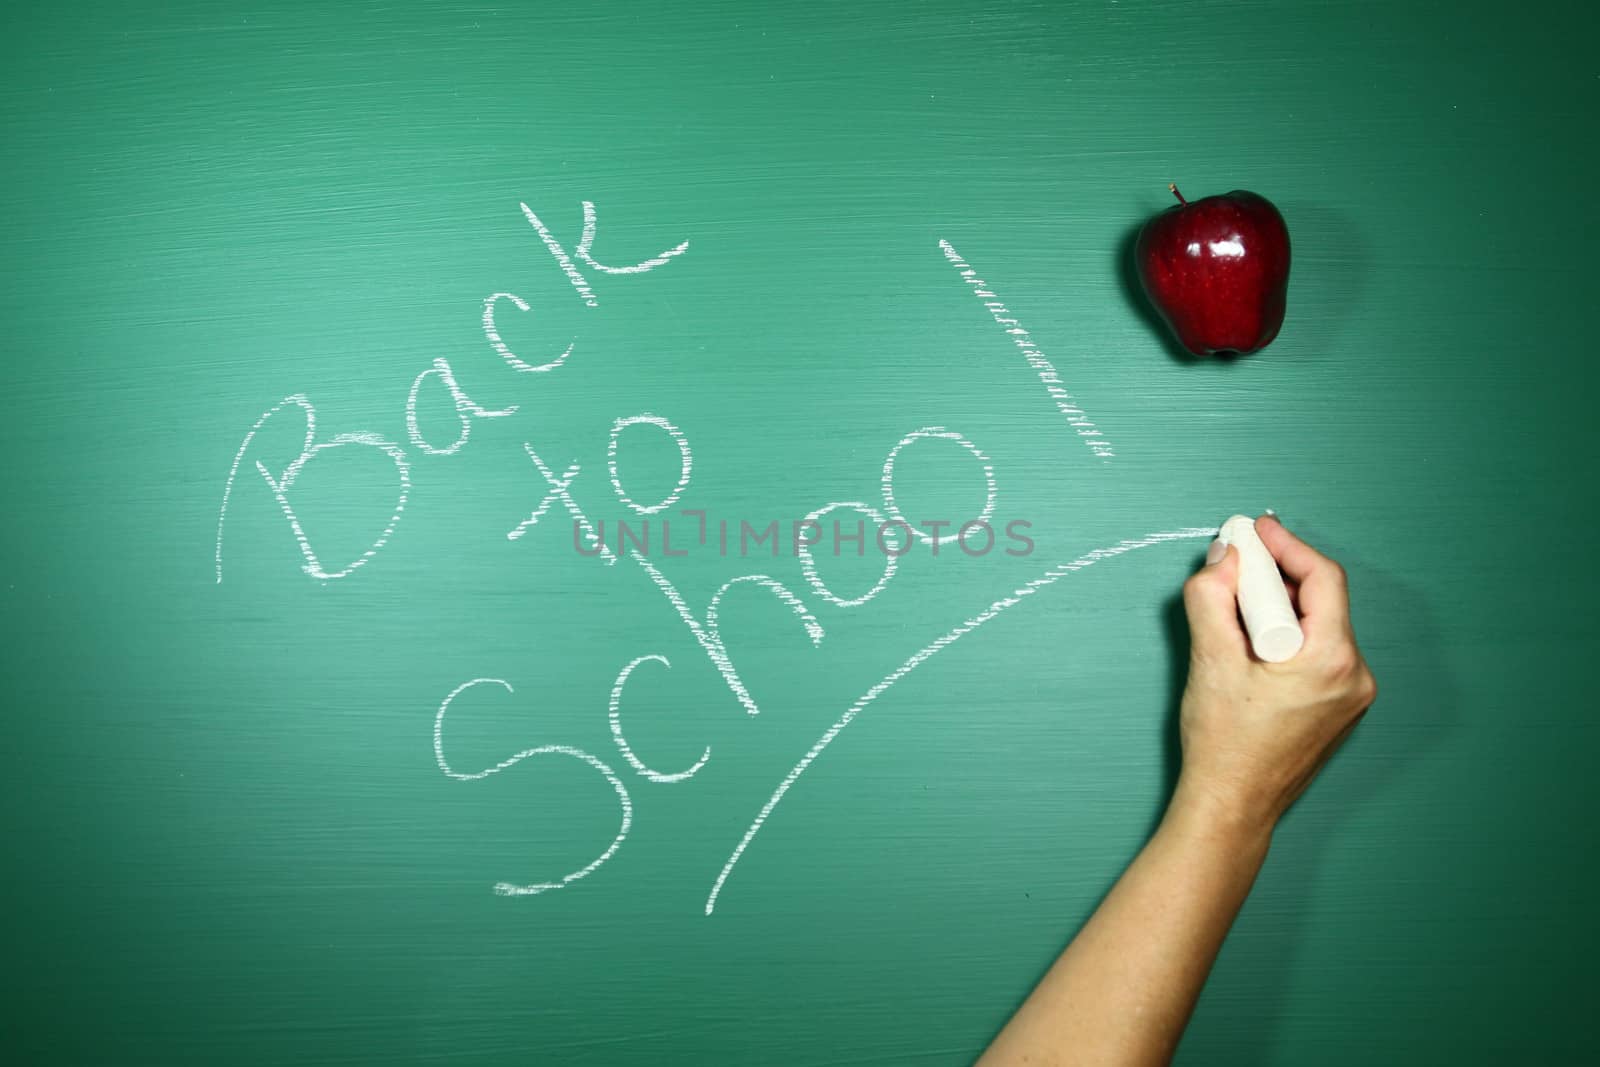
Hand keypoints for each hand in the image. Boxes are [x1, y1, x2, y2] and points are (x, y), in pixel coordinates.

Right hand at [1173, 515, 1376, 833]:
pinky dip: (1287, 636)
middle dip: (1276, 577)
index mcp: (1331, 661)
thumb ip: (1212, 598)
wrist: (1232, 805)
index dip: (1287, 546)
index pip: (1322, 578)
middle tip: (1236, 564)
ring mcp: (1351, 695)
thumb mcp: (1210, 661)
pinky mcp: (1338, 707)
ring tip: (1235, 610)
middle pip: (1321, 600)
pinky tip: (1252, 644)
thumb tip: (1224, 557)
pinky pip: (1318, 652)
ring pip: (1318, 626)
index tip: (1256, 531)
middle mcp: (1354, 676)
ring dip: (1279, 607)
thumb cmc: (1224, 744)